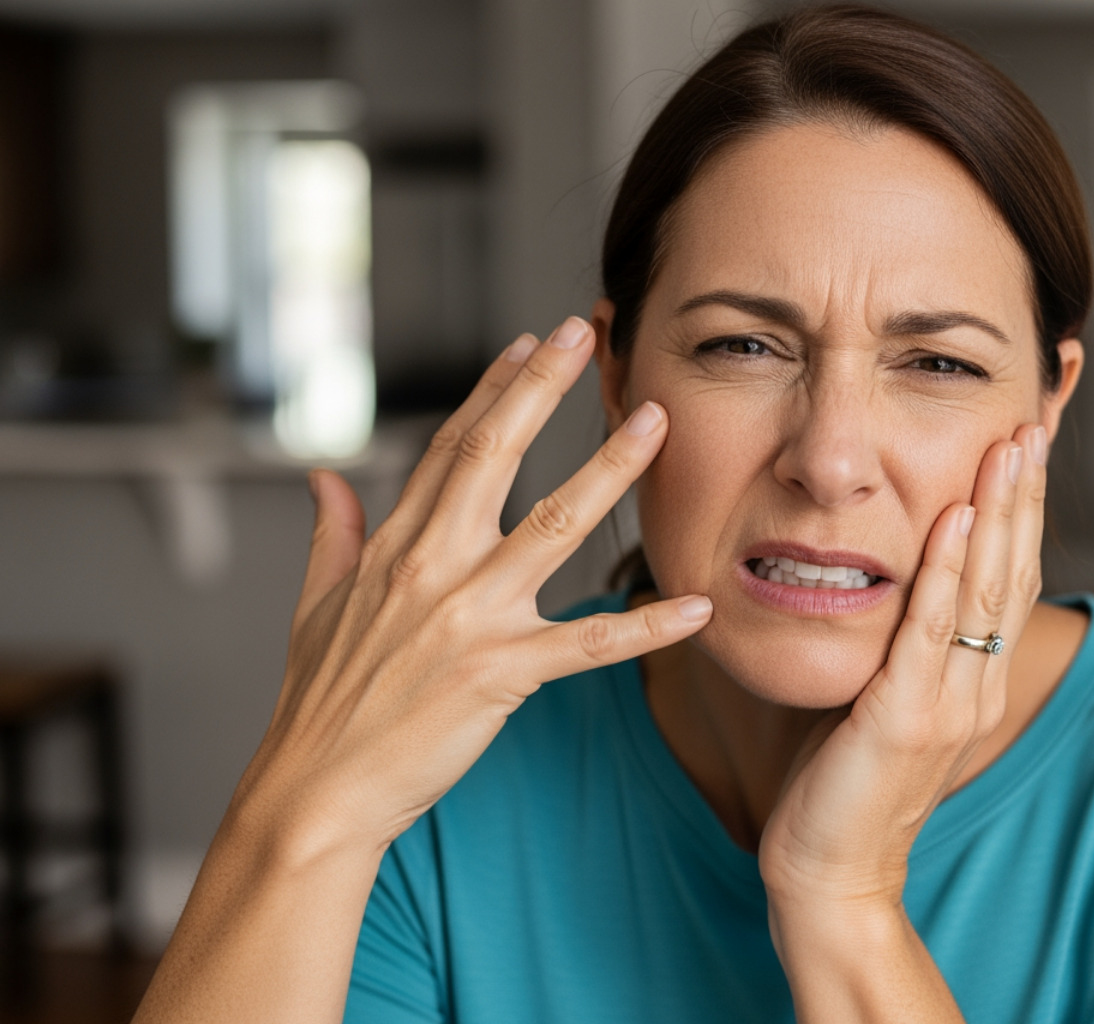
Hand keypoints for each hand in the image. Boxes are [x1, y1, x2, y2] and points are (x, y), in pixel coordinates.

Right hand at [230, 316, 712, 862]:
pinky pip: (591, 643)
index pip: (449, 446)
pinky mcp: (502, 674)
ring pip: (554, 525)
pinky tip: (695, 603)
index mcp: (393, 546)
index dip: (493, 388)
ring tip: (655, 423)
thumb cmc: (318, 704)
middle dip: (544, 386)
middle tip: (590, 331)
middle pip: (496, 454)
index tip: (529, 341)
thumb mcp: (313, 605)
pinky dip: (647, 626)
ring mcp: (470, 617)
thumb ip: (331, 534)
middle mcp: (432, 566)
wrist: (316, 791)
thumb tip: (324, 479)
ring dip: (610, 470)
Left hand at [757, 423, 1048, 916]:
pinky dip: (947, 571)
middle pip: (1012, 572)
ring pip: (985, 590)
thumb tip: (884, 582)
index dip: (1019, 513)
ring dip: (997, 513)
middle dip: (1021, 495)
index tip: (1022, 446)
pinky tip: (954, 517)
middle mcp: (976, 687)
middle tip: (1032, 423)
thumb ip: (896, 644)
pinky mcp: (907, 718)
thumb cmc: (843, 783)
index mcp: (973, 680)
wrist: (831, 873)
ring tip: (1007, 448)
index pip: (1008, 580)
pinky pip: (931, 629)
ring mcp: (948, 703)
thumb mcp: (881, 698)